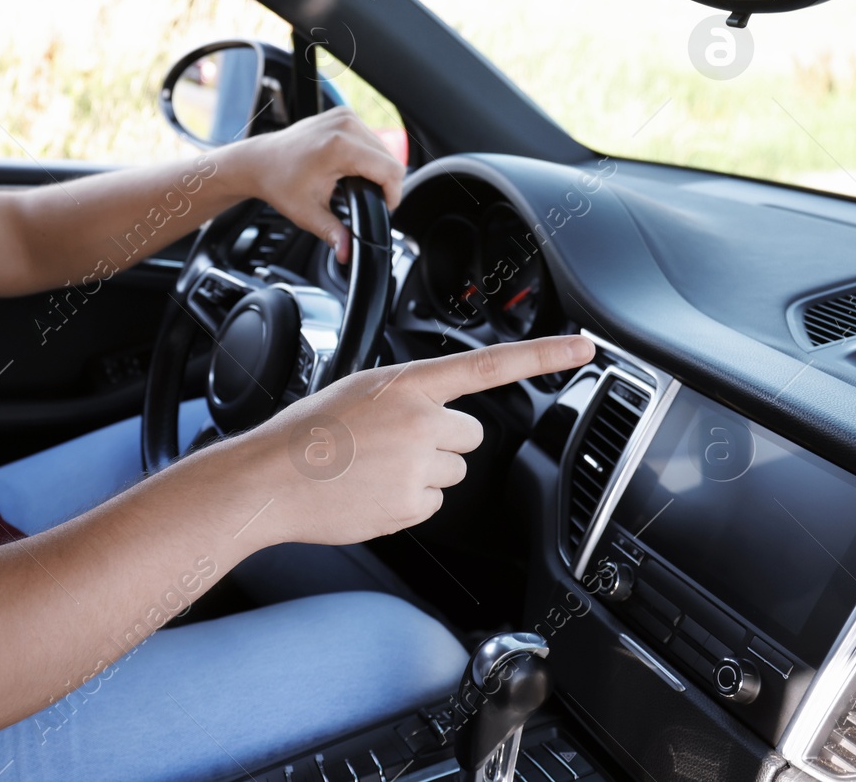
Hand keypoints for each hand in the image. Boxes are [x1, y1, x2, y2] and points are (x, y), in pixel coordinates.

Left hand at [225, 107, 402, 264]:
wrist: (259, 161)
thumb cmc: (278, 183)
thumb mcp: (307, 213)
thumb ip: (333, 233)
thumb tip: (347, 253)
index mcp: (340, 147)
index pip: (390, 170)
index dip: (392, 194)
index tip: (382, 208)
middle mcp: (345, 126)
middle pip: (391, 158)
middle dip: (385, 183)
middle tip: (366, 201)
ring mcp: (344, 116)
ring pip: (383, 147)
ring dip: (378, 168)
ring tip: (357, 186)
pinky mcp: (343, 114)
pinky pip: (370, 137)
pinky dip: (368, 154)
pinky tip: (352, 169)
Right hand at [242, 335, 595, 547]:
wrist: (270, 479)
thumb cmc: (304, 434)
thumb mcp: (356, 390)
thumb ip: (404, 394)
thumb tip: (431, 410)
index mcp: (407, 384)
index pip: (488, 365)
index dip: (542, 355)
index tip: (585, 348)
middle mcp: (421, 422)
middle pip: (471, 434)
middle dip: (442, 442)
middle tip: (394, 446)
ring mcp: (420, 467)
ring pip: (453, 471)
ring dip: (424, 472)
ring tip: (375, 470)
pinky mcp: (414, 506)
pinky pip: (434, 502)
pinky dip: (407, 501)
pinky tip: (372, 492)